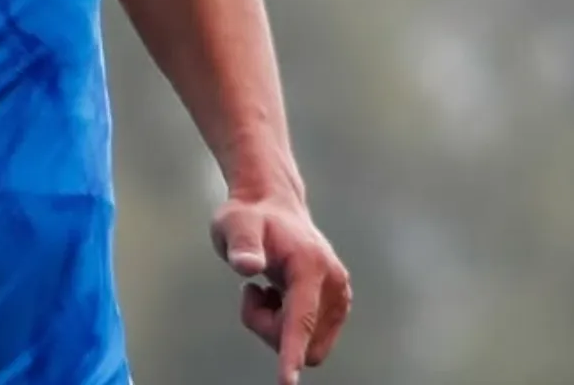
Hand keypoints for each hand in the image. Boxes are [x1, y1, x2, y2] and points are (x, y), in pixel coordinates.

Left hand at [212, 194, 351, 383]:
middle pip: (303, 342)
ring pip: (306, 345)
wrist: (272, 206)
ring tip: (264, 290)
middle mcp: (334, 284)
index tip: (286, 381)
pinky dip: (284, 326)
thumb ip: (241, 244)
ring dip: (276, 328)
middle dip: (270, 330)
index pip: (301, 320)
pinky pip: (308, 339)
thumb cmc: (249, 216)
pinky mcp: (337, 306)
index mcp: (311, 266)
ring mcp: (339, 297)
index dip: (291, 353)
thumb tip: (246, 265)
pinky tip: (276, 295)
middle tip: (253, 293)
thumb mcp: (234, 223)